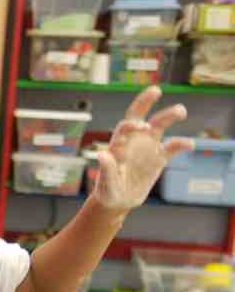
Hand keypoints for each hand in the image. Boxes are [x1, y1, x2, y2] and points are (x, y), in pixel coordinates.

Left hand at [92, 85, 193, 211]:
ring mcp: (147, 148)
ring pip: (159, 126)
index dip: (133, 125)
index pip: (124, 128)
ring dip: (169, 116)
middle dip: (145, 101)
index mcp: (118, 145)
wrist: (118, 200)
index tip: (143, 126)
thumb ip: (106, 170)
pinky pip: (172, 147)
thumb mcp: (106, 185)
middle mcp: (132, 142)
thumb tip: (102, 155)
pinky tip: (190, 145)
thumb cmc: (107, 191)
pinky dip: (181, 144)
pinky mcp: (159, 158)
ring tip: (181, 111)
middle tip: (156, 90)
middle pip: (139, 116)